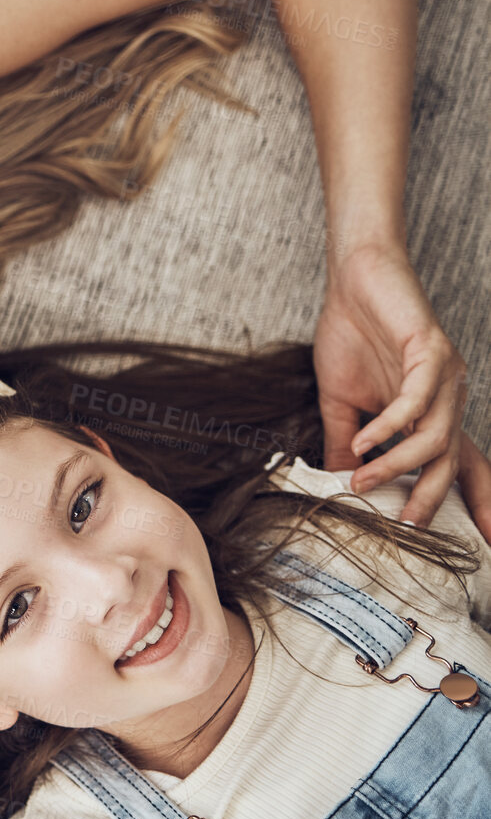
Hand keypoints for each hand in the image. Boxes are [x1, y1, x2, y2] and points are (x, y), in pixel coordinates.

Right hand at [314, 243, 485, 535]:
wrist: (354, 280)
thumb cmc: (351, 333)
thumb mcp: (341, 400)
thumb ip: (347, 441)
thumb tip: (341, 481)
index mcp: (430, 411)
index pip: (460, 462)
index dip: (477, 499)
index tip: (484, 538)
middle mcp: (448, 398)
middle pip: (452, 460)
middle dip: (432, 496)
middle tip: (406, 524)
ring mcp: (444, 377)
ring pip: (434, 438)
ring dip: (396, 465)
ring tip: (360, 482)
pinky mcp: (430, 353)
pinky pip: (415, 403)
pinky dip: (389, 427)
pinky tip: (363, 440)